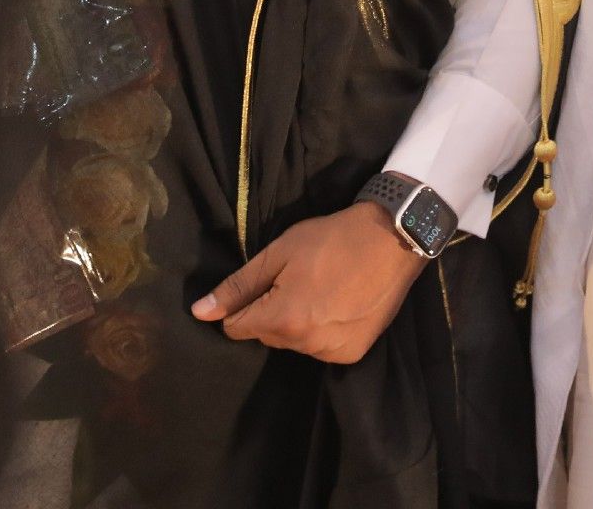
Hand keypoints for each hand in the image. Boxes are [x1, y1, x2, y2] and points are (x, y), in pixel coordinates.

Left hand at [191, 201, 426, 363]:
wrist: (392, 239)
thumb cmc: (332, 239)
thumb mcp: (279, 253)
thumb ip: (238, 287)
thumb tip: (199, 313)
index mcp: (283, 319)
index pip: (236, 328)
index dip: (244, 304)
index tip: (267, 282)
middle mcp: (305, 344)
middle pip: (266, 335)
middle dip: (272, 312)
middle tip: (299, 279)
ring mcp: (332, 352)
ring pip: (294, 343)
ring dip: (298, 323)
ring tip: (322, 290)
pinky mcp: (353, 353)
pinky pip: (320, 348)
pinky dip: (323, 331)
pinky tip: (339, 304)